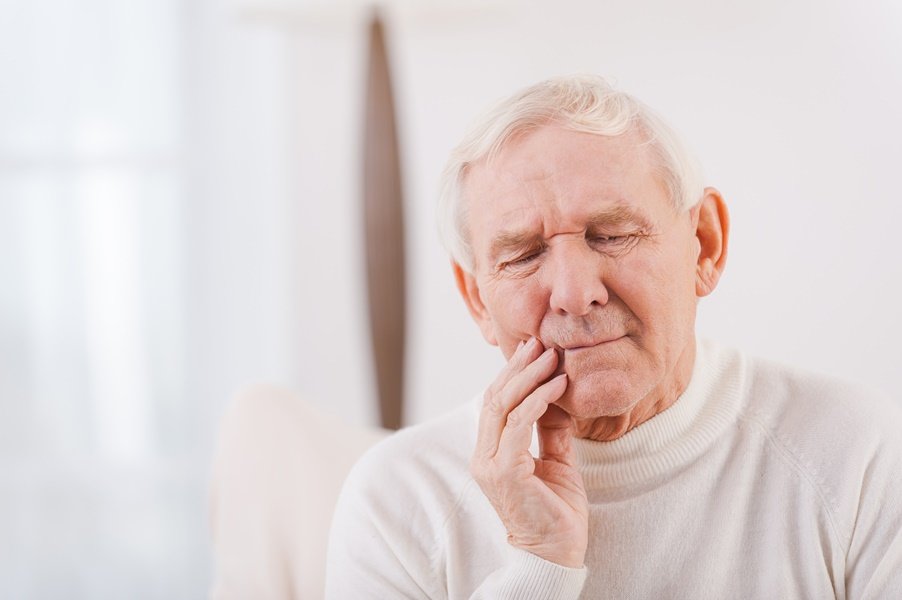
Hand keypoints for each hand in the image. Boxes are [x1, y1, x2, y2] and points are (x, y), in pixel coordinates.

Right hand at [470, 337, 588, 567]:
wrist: (555, 555)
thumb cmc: (555, 512)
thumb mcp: (555, 463)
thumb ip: (549, 432)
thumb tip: (555, 399)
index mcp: (490, 453)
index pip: (495, 403)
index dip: (512, 374)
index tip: (533, 350)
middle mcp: (483, 456)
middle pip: (495, 398)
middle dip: (518, 367)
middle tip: (540, 342)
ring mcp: (490, 464)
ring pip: (504, 406)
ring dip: (529, 377)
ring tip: (552, 356)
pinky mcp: (505, 472)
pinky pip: (519, 425)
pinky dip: (539, 400)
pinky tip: (557, 386)